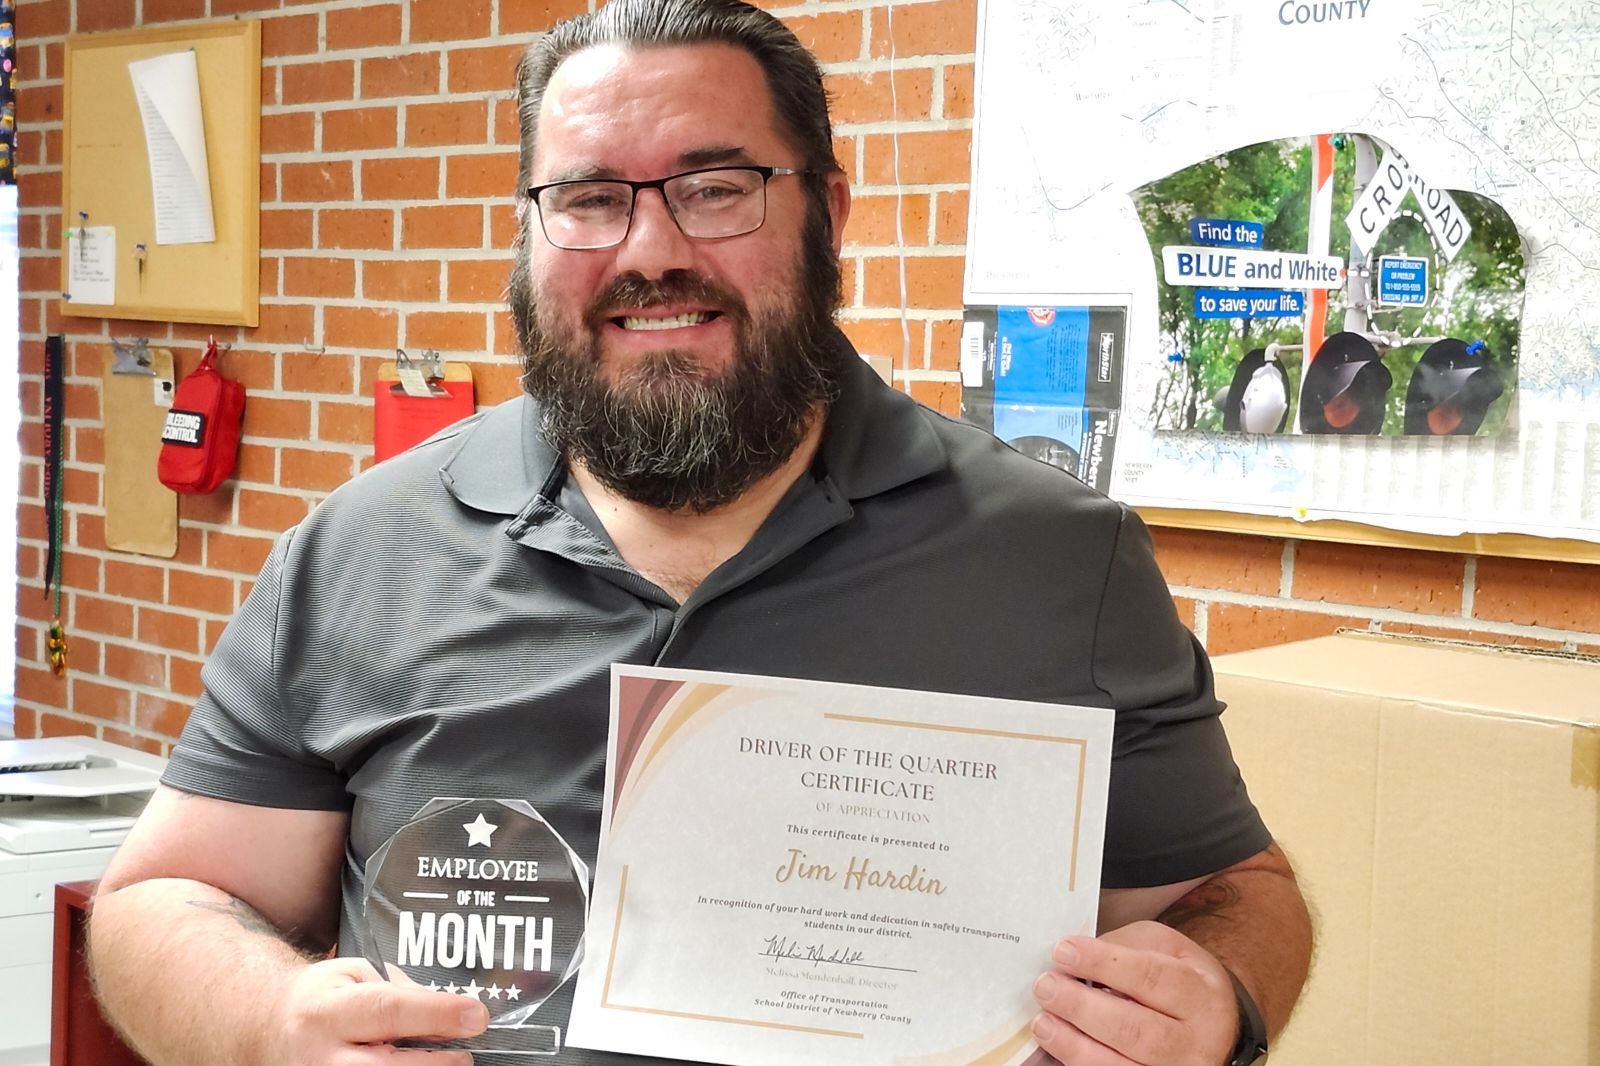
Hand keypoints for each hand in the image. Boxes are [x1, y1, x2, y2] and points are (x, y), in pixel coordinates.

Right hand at [267, 957, 488, 1064]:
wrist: (272, 1029)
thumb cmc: (324, 998)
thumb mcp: (358, 975)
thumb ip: (404, 991)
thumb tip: (452, 1010)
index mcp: (328, 1011)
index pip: (389, 1011)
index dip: (438, 1014)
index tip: (477, 1015)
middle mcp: (322, 1057)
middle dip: (438, 1061)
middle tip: (465, 1051)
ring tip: (447, 1061)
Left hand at [1029, 920, 1236, 1065]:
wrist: (1211, 1029)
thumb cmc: (1180, 981)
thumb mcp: (1168, 949)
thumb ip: (1126, 947)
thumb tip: (1076, 957)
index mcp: (1199, 996)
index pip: (1150, 977)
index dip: (1103, 963)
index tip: (1063, 950)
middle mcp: (1194, 1043)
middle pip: (1135, 1030)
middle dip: (1083, 1007)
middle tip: (1045, 986)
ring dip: (1074, 1045)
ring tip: (1043, 1022)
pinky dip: (1080, 1065)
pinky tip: (1058, 1048)